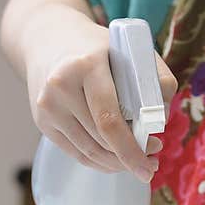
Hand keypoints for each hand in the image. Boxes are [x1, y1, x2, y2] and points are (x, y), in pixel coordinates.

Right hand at [23, 4, 176, 180]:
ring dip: (116, 163)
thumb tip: (162, 120)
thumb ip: (156, 79)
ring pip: (88, 152)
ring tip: (136, 161)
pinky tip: (115, 160)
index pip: (108, 119)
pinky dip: (99, 161)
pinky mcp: (42, 121)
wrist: (48, 38)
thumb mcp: (130, 49)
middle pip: (99, 140)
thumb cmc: (97, 48)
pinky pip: (76, 153)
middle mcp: (60, 87)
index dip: (131, 149)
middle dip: (129, 157)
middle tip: (151, 162)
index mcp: (86, 66)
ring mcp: (47, 107)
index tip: (151, 166)